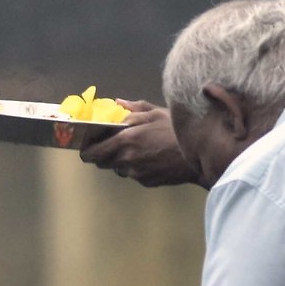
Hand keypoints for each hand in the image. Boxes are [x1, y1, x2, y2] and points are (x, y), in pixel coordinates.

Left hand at [79, 101, 197, 187]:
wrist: (197, 156)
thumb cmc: (176, 131)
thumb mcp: (155, 113)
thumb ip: (132, 109)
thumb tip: (116, 103)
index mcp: (125, 140)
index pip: (93, 152)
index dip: (87, 150)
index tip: (87, 146)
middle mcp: (126, 159)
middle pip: (102, 162)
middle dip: (103, 154)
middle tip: (111, 144)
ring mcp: (136, 173)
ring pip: (117, 168)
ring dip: (120, 160)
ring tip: (136, 149)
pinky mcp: (145, 182)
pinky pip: (133, 174)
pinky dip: (135, 167)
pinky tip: (149, 157)